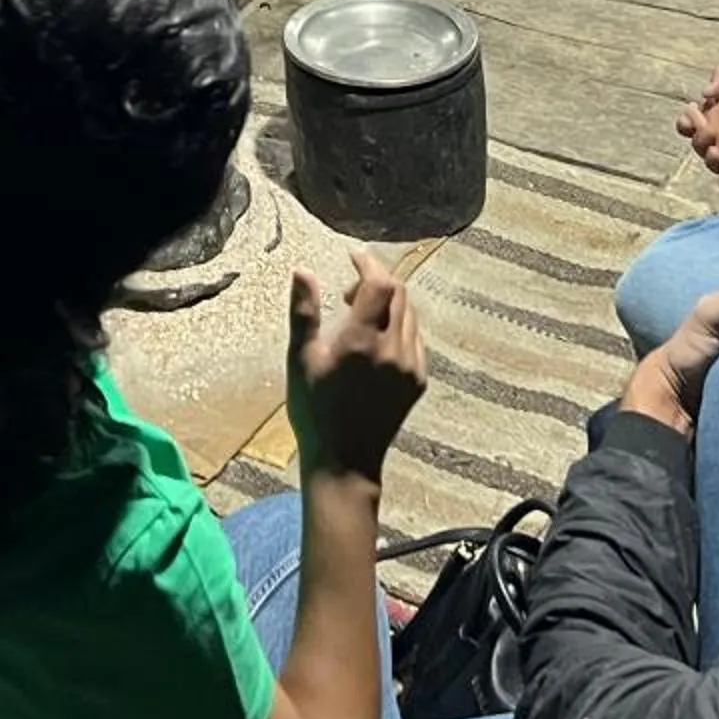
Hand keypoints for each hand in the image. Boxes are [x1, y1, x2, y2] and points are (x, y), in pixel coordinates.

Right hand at [285, 248, 426, 486]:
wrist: (345, 462)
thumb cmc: (315, 411)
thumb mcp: (300, 360)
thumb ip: (304, 312)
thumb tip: (303, 271)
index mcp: (363, 342)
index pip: (380, 284)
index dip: (369, 264)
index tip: (353, 256)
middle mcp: (394, 351)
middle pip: (399, 294)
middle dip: (377, 280)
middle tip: (350, 289)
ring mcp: (411, 367)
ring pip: (410, 314)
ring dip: (390, 301)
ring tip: (361, 313)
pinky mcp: (418, 381)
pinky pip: (416, 338)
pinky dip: (400, 324)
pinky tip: (378, 339)